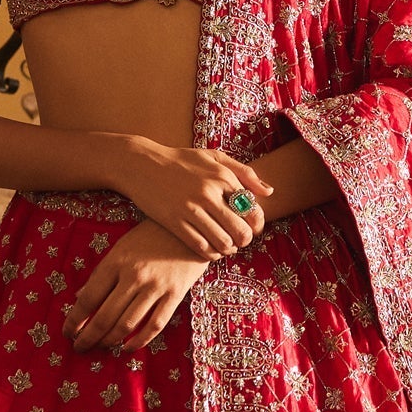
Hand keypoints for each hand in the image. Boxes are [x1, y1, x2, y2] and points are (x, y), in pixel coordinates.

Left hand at [68, 223, 208, 353]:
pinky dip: (139, 341)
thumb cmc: (150, 237)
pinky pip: (154, 325)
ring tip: (101, 347)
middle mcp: (134, 276)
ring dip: (110, 341)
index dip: (75, 319)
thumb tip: (79, 298)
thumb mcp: (120, 248)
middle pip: (105, 316)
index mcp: (116, 262)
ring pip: (127, 324)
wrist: (190, 229)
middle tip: (80, 347)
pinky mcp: (175, 295)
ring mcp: (156, 287)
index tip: (68, 332)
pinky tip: (127, 348)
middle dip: (89, 336)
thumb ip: (100, 273)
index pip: (89, 298)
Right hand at [107, 138, 266, 259]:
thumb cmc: (181, 160)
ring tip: (227, 246)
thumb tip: (269, 192)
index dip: (256, 224)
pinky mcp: (175, 222)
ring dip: (229, 249)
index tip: (252, 228)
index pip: (252, 209)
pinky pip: (201, 247)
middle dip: (245, 240)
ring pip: (222, 242)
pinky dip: (211, 254)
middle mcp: (209, 193)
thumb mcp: (214, 157)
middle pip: (241, 230)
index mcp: (222, 176)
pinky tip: (212, 250)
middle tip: (240, 240)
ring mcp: (191, 209)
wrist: (142, 164)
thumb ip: (245, 173)